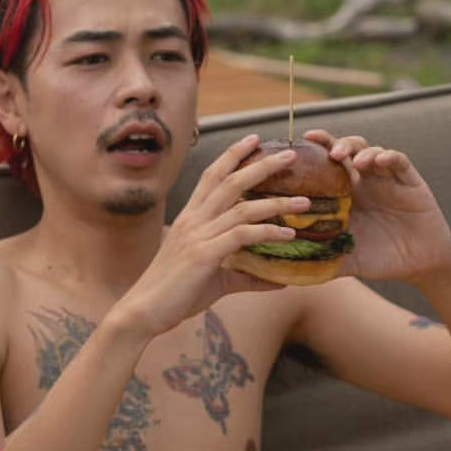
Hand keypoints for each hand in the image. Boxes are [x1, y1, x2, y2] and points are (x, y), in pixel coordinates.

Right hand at [117, 134, 310, 336]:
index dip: (233, 156)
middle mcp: (193, 221)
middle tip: (290, 153)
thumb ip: (246, 276)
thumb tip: (279, 280)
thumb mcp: (215, 280)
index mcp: (190, 218)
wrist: (145, 310)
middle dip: (261, 164)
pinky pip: (242, 236)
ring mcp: (198, 236)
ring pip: (242, 207)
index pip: (212, 176)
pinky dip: (268, 232)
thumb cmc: (176, 294)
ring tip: (305, 202)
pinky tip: (289, 235)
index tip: (254, 140)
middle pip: (230, 182)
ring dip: (277, 202)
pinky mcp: (204, 255)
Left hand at [305, 129, 450, 284]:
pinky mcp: (409, 183)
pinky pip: (399, 162)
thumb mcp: (345, 258)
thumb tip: (287, 271)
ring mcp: (385, 179)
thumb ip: (320, 258)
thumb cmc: (377, 258)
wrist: (418, 266)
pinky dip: (389, 157)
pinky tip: (380, 160)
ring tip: (353, 160)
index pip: (323, 166)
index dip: (311, 153)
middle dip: (335, 145)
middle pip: (345, 150)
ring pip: (370, 151)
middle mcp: (361, 182)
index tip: (297, 144)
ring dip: (360, 150)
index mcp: (342, 195)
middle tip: (329, 153)